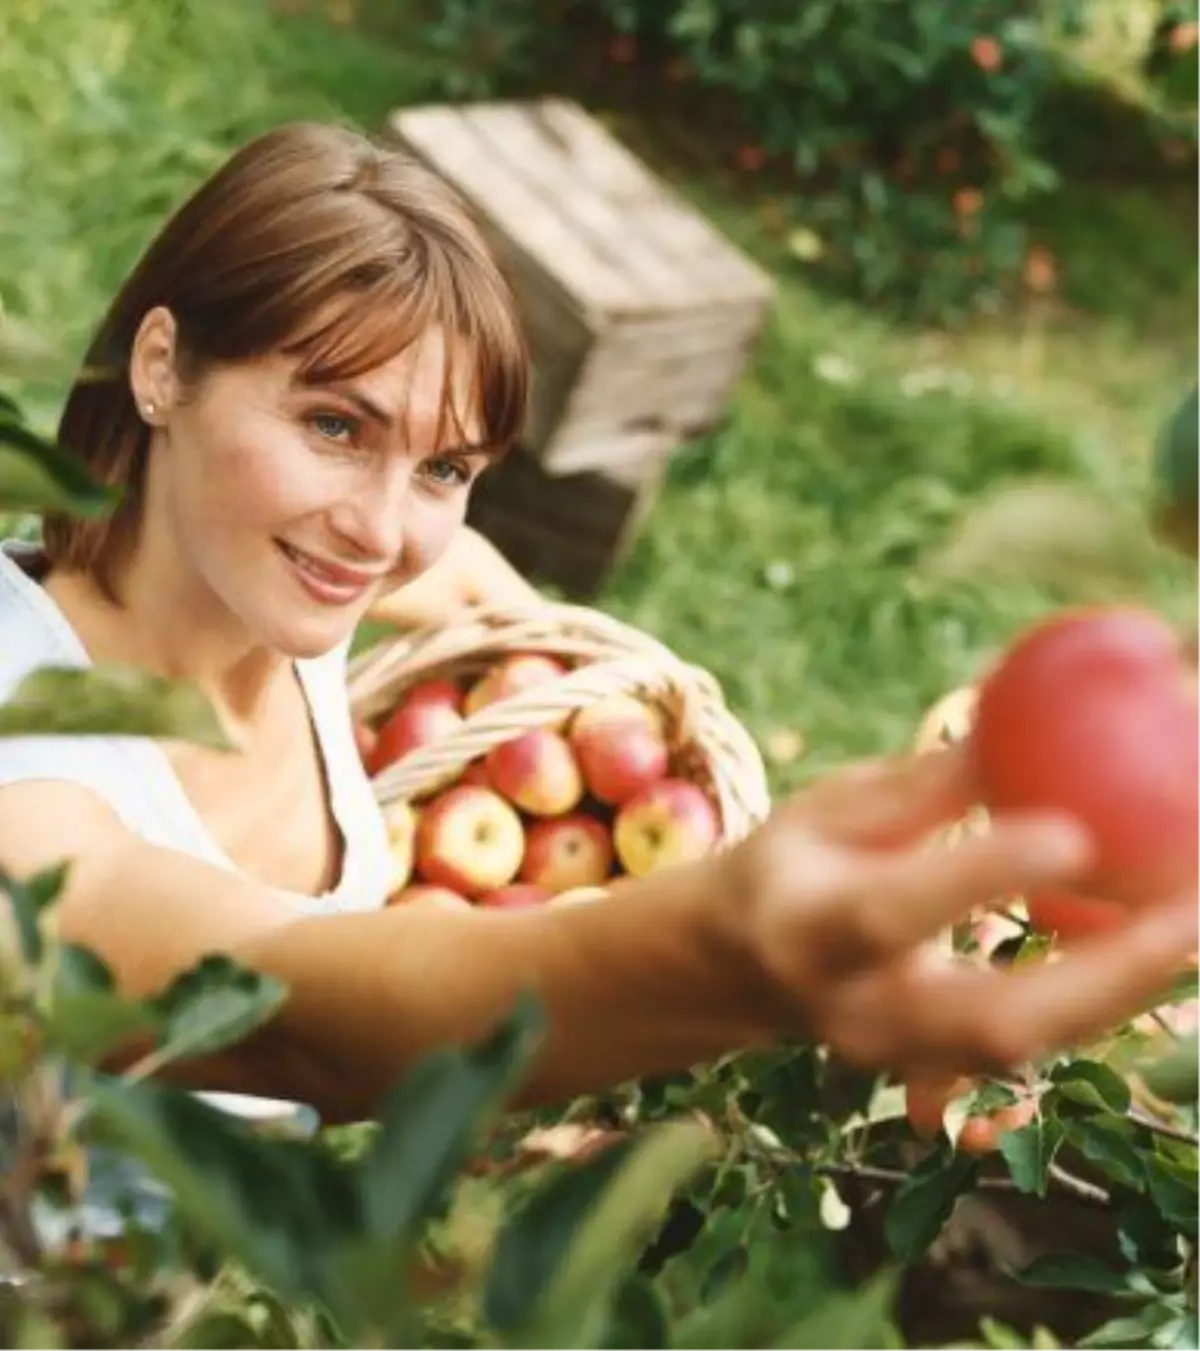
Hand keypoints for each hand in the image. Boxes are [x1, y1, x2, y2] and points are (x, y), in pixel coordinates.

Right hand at [727, 742, 1199, 1082]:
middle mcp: (852, 1010)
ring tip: (1193, 918)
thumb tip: (1020, 720)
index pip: (894, 912)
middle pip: (985, 1021)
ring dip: (1122, 991)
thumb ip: (922, 788)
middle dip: (1101, 977)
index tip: (1073, 833)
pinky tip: (1161, 948)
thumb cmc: (797, 861)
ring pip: (1023, 1049)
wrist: (751, 964)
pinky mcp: (938, 1074)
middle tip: (1190, 913)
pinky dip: (1102, 1004)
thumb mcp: (830, 808)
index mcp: (808, 926)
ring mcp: (898, 1059)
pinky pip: (1032, 1054)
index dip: (981, 877)